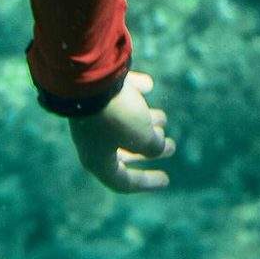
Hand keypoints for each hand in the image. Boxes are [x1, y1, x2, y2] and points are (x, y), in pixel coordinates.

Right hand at [67, 70, 175, 194]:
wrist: (88, 76)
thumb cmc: (116, 115)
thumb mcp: (141, 137)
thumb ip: (153, 146)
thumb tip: (158, 144)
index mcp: (98, 160)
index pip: (123, 181)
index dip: (146, 182)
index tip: (167, 180)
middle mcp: (92, 141)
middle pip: (123, 151)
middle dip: (148, 149)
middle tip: (171, 147)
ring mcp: (92, 116)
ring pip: (120, 124)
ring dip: (144, 122)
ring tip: (163, 118)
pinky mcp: (93, 93)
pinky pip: (116, 95)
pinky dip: (133, 92)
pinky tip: (147, 85)